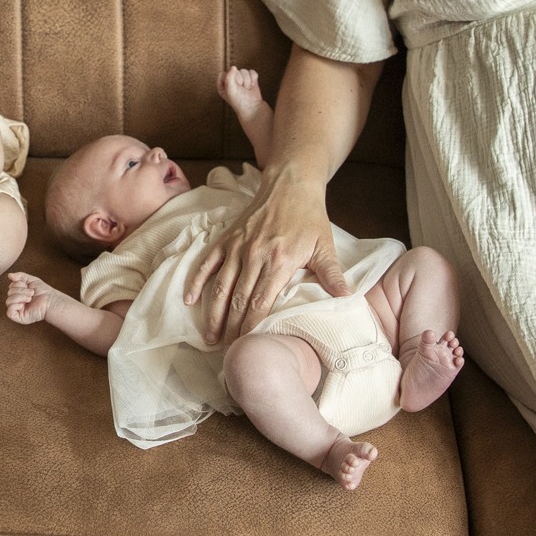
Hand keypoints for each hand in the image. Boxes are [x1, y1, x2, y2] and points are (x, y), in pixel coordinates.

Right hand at [6, 271, 61, 324]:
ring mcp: (17, 310)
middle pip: (9, 293)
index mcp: (18, 294)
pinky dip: (15, 306)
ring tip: (29, 299)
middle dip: (21, 291)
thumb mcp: (31, 280)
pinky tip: (23, 305)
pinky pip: (9, 312)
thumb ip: (20, 276)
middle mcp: (17, 302)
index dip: (19, 284)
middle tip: (31, 293)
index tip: (29, 287)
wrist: (51, 300)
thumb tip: (9, 275)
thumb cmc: (43, 291)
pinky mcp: (19, 317)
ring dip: (20, 297)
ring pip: (8, 301)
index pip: (10, 287)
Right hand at [183, 168, 347, 341]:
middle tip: (230, 352)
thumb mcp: (325, 245)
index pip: (261, 303)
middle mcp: (255, 255)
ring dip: (214, 314)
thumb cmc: (310, 218)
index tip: (248, 347)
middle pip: (239, 300)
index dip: (252, 327)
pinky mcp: (227, 238)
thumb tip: (346, 298)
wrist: (290, 183)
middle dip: (233, 329)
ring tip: (211, 338)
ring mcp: (238, 247)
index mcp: (280, 261)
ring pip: (221, 287)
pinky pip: (207, 263)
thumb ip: (332, 274)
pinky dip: (197, 282)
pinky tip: (189, 301)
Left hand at [218, 66, 263, 113]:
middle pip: (235, 71)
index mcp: (222, 84)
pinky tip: (252, 86)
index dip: (229, 79)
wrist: (253, 107)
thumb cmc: (239, 101)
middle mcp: (231, 81)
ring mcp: (241, 79)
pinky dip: (253, 79)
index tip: (233, 88)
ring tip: (246, 89)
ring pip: (244, 71)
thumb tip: (233, 67)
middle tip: (241, 90)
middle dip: (240, 80)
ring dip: (247, 81)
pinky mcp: (250, 78)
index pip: (224, 73)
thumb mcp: (230, 89)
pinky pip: (252, 72)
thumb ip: (229, 76)